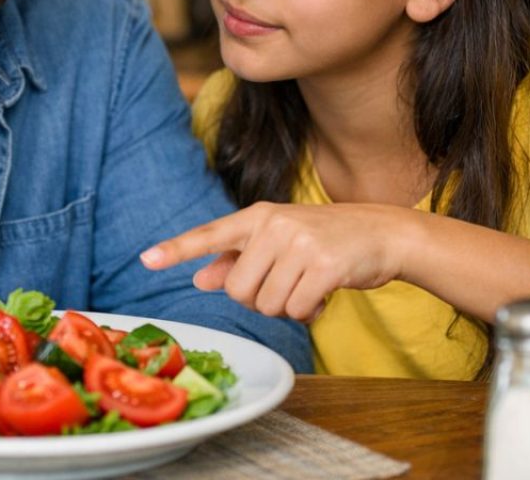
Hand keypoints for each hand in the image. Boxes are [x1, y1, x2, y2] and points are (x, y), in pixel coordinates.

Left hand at [140, 202, 409, 320]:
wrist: (382, 233)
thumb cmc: (324, 240)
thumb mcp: (278, 242)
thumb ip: (237, 260)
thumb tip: (199, 278)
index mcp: (257, 217)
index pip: (210, 234)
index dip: (177, 249)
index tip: (147, 259)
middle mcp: (273, 225)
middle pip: (237, 290)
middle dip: (258, 301)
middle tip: (285, 286)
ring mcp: (299, 243)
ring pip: (266, 304)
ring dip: (286, 309)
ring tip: (307, 286)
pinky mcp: (324, 265)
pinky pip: (296, 310)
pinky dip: (308, 313)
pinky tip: (323, 295)